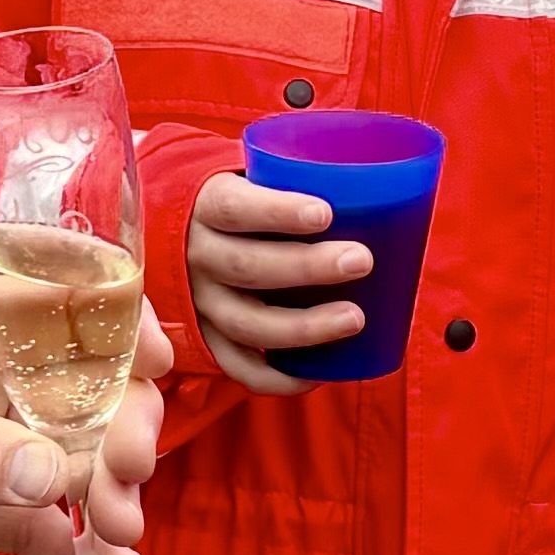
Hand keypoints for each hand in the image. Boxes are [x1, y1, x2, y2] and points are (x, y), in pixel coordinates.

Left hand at [0, 262, 169, 554]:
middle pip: (78, 387)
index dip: (114, 317)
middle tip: (127, 478)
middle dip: (116, 429)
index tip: (155, 359)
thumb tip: (50, 475)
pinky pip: (28, 521)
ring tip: (120, 537)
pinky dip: (66, 547)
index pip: (52, 296)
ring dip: (102, 496)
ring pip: (64, 460)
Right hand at [185, 173, 373, 387]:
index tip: (326, 214)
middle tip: (361, 261)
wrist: (181, 230)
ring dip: (304, 327)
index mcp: (205, 206)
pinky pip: (240, 368)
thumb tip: (372, 183)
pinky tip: (319, 374)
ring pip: (247, 324)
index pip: (235, 208)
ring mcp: (200, 303)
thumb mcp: (249, 176)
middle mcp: (196, 257)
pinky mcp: (206, 339)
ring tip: (355, 319)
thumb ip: (290, 178)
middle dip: (308, 267)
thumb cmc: (241, 200)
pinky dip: (279, 378)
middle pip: (247, 267)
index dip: (278, 212)